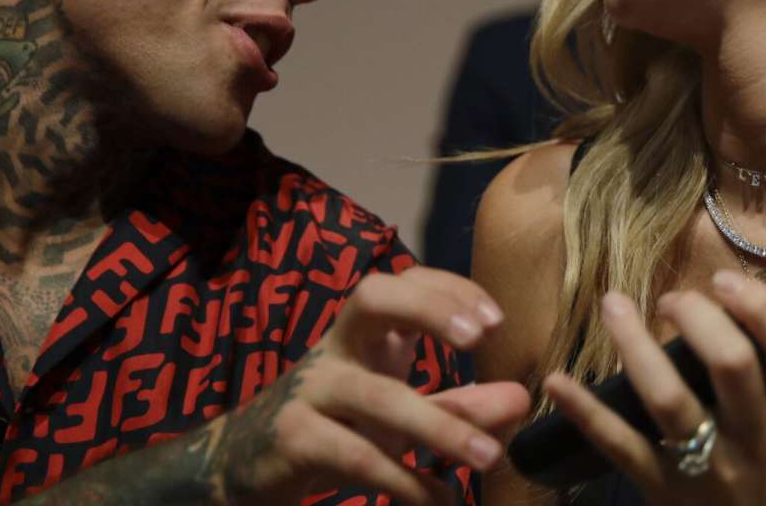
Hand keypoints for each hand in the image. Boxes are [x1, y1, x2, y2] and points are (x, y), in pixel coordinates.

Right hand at [207, 266, 529, 504]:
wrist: (245, 461)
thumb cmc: (336, 423)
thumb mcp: (397, 411)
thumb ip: (458, 405)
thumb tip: (520, 399)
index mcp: (363, 332)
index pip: (406, 281)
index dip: (450, 289)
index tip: (495, 321)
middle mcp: (335, 347)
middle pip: (373, 298)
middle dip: (429, 308)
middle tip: (479, 339)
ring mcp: (311, 389)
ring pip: (375, 395)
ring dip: (438, 426)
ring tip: (488, 456)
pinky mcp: (294, 438)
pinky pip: (355, 454)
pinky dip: (402, 479)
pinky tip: (437, 499)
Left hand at [541, 270, 765, 503]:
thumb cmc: (754, 469)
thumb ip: (761, 370)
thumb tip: (726, 297)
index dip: (761, 307)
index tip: (723, 280)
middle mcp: (751, 436)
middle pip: (732, 363)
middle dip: (697, 317)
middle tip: (671, 300)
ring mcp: (705, 464)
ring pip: (669, 398)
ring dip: (636, 345)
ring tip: (614, 306)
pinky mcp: (661, 487)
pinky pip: (621, 445)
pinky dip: (586, 411)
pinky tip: (557, 381)